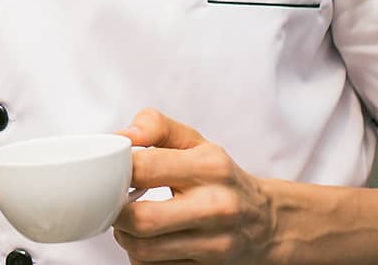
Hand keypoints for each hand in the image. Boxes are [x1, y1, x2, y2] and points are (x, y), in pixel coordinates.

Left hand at [112, 108, 274, 263]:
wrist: (266, 222)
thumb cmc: (221, 177)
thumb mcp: (195, 141)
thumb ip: (156, 127)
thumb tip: (122, 136)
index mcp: (210, 167)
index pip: (145, 168)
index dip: (117, 168)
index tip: (112, 167)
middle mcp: (215, 207)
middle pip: (141, 219)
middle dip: (117, 210)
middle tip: (117, 199)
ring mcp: (213, 245)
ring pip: (143, 250)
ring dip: (126, 235)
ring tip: (132, 218)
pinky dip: (142, 254)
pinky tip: (151, 238)